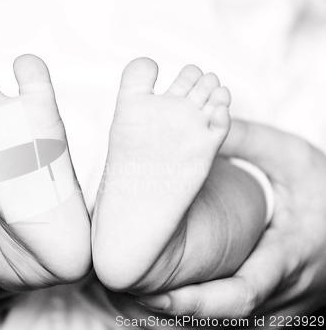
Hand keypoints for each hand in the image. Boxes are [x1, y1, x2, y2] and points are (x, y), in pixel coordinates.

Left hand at [138, 119, 325, 320]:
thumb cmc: (322, 185)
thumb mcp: (288, 156)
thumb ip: (245, 139)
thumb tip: (194, 124)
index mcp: (289, 255)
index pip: (240, 294)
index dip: (194, 302)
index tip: (151, 294)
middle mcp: (285, 291)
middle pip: (222, 319)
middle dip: (171, 314)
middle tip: (125, 296)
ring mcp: (282, 306)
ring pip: (224, 325)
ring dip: (179, 318)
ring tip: (133, 299)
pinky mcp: (275, 307)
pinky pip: (233, 322)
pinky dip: (197, 315)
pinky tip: (166, 301)